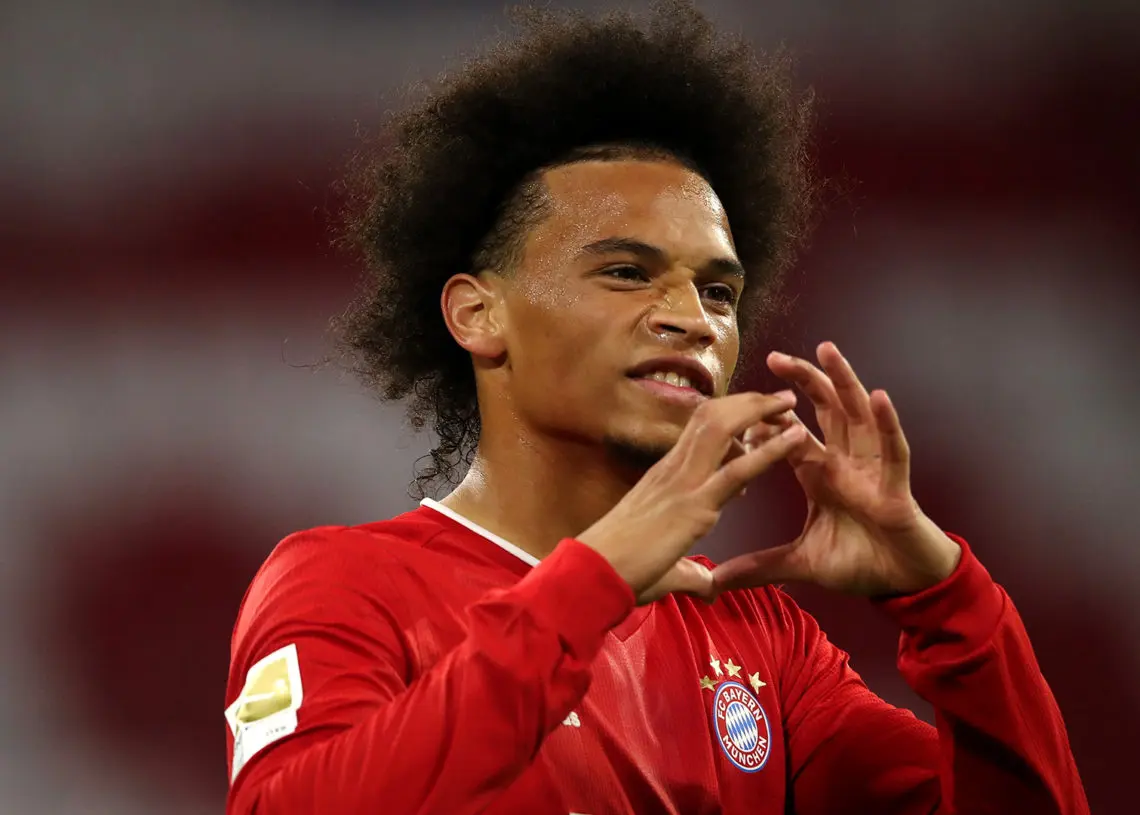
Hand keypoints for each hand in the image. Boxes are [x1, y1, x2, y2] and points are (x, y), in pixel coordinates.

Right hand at [577, 391, 804, 604]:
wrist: (594, 574)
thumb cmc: (620, 571)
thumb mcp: (665, 566)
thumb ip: (690, 573)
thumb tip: (709, 588)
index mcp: (664, 477)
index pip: (699, 432)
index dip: (729, 416)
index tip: (757, 414)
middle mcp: (673, 470)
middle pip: (712, 417)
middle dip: (748, 402)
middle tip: (780, 398)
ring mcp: (683, 483)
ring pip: (723, 428)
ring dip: (759, 411)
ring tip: (791, 401)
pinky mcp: (695, 505)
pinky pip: (738, 469)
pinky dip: (771, 450)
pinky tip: (796, 437)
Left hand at [712, 342, 961, 597]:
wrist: (901, 584)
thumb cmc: (859, 562)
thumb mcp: (801, 563)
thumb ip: (759, 567)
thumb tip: (715, 581)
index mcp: (820, 473)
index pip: (789, 435)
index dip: (766, 419)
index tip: (736, 403)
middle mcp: (845, 461)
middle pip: (823, 410)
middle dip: (801, 381)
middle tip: (774, 357)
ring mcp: (872, 469)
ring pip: (857, 414)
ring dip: (843, 381)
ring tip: (826, 350)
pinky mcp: (895, 486)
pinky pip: (893, 448)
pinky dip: (887, 423)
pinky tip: (879, 396)